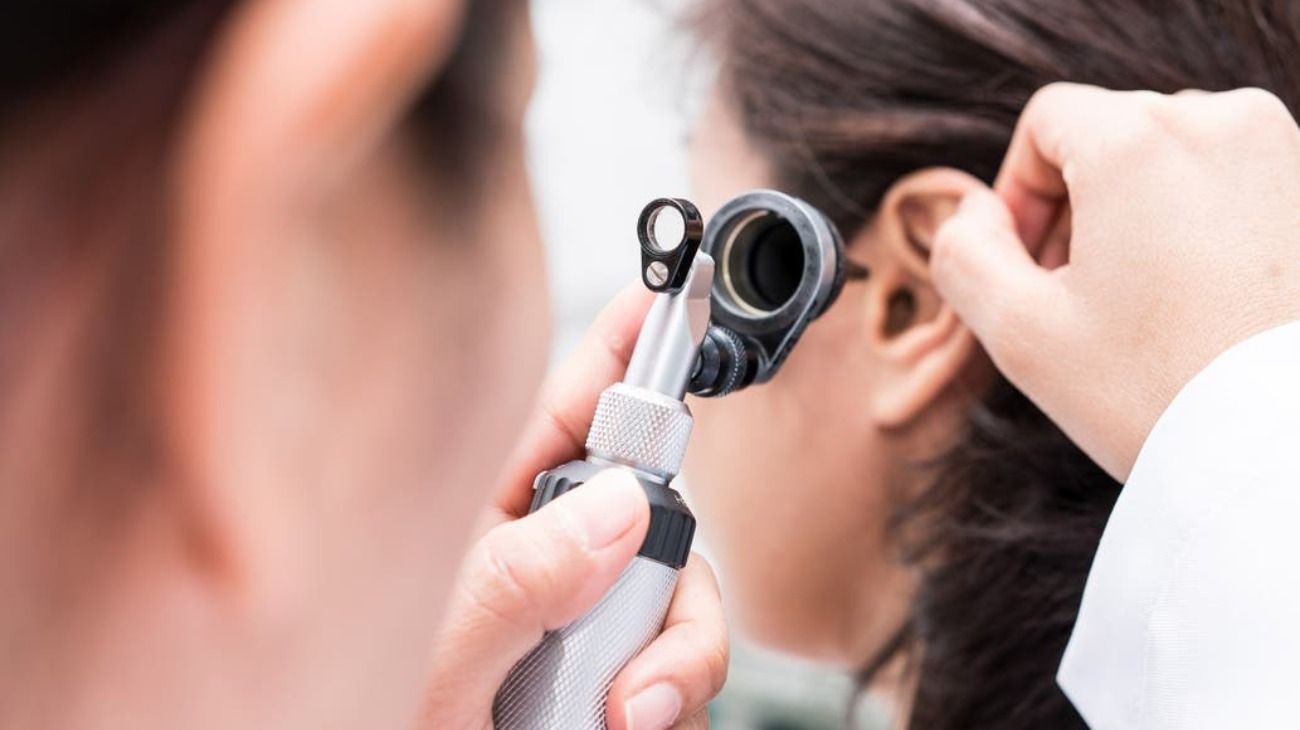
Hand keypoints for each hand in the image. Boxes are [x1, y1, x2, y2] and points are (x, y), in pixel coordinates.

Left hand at [422, 284, 727, 729]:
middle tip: (629, 662)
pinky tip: (622, 726)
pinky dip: (671, 704)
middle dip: (668, 583)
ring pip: (685, 602)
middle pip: (661, 516)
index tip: (678, 287)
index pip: (575, 408)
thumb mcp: (440, 649)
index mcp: (494, 514)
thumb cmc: (373, 712)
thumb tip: (617, 507)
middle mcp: (551, 556)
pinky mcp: (617, 677)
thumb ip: (524, 577)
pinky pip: (684, 671)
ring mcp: (588, 619)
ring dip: (672, 667)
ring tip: (616, 718)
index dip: (630, 346)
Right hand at [930, 83, 1299, 479]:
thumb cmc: (1157, 393)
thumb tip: (975, 212)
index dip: (1016, 192)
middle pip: (1110, 134)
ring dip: (1136, 215)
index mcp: (1138, 142)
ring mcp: (1284, 152)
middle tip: (1073, 298)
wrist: (1291, 453)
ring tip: (1137, 304)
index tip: (1026, 268)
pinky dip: (1198, 225)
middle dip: (1075, 207)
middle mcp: (1221, 123)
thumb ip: (962, 254)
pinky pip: (1232, 182)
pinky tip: (1194, 302)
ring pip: (1173, 157)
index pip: (1046, 120)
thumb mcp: (1019, 333)